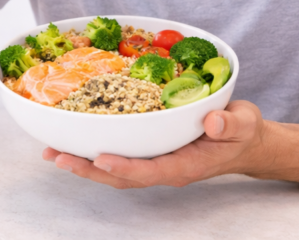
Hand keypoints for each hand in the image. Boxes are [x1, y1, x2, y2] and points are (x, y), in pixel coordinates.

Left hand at [44, 101, 264, 188]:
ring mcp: (156, 162)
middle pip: (121, 176)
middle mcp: (165, 167)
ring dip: (83, 163)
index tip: (99, 158)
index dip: (123, 166)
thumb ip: (230, 123)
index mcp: (185, 165)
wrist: (245, 141)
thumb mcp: (243, 123)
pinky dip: (94, 152)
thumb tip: (212, 122)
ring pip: (114, 170)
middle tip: (57, 156)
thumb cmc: (242, 132)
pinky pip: (119, 156)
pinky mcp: (150, 152)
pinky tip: (75, 141)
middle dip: (88, 169)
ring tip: (53, 152)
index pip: (150, 171)